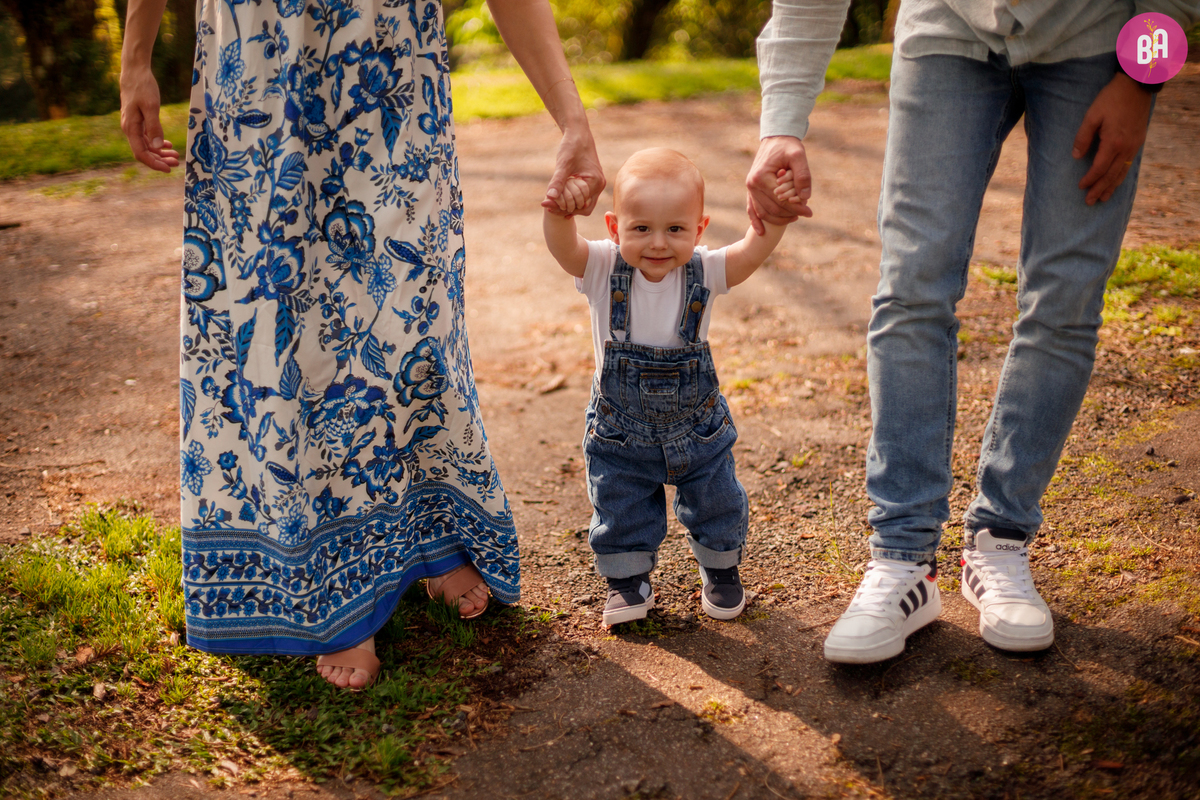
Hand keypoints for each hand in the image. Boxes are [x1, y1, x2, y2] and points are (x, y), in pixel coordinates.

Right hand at [120, 66, 179, 172]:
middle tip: (177, 163)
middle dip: (160, 160)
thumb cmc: (143, 87)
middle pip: (144, 152)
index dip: (154, 163)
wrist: (135, 72)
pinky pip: (147, 137)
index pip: (141, 153)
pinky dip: (157, 143)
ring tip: (176, 155)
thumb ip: (154, 127)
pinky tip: (168, 145)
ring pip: (146, 145)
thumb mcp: (151, 106)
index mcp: (130, 128)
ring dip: (160, 152)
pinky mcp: (138, 120)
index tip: (168, 169)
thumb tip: (158, 147)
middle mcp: (129, 129)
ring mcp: (133, 125)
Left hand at [543, 126, 604, 216]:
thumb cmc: (572, 145)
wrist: (578, 132)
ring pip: (583, 202)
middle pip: (583, 208)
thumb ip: (557, 181)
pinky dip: (571, 197)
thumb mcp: (563, 164)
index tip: (546, 205)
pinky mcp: (591, 181)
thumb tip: (549, 197)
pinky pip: (582, 195)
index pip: (581, 206)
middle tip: (547, 206)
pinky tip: (557, 196)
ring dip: (568, 204)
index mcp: (596, 182)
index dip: (563, 208)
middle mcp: (599, 185)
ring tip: (550, 202)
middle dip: (565, 208)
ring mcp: (597, 184)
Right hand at [746, 135, 811, 233]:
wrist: (776, 138)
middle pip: (772, 209)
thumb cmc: (788, 146)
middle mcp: (752, 185)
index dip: (796, 208)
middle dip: (790, 214)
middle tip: (805, 213)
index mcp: (761, 177)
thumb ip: (802, 175)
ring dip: (778, 218)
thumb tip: (804, 198)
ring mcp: (750, 188)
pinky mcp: (751, 190)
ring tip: (794, 217)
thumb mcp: (799, 155)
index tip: (809, 212)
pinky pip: (751, 209)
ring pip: (763, 212)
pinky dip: (756, 221)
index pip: (781, 200)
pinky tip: (761, 232)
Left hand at [1072, 73, 1152, 205]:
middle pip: (1112, 175)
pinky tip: (1116, 181)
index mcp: (1114, 142)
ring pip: (1122, 171)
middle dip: (1100, 189)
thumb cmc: (1111, 99)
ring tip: (1103, 198)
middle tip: (1090, 202)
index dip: (1090, 179)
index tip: (1080, 186)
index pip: (1099, 168)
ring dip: (1112, 186)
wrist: (1136, 86)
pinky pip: (1129, 164)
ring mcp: (1135, 145)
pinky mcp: (1138, 141)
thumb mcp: (1092, 116)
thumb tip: (1076, 157)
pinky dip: (1121, 175)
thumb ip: (1083, 137)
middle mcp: (1127, 147)